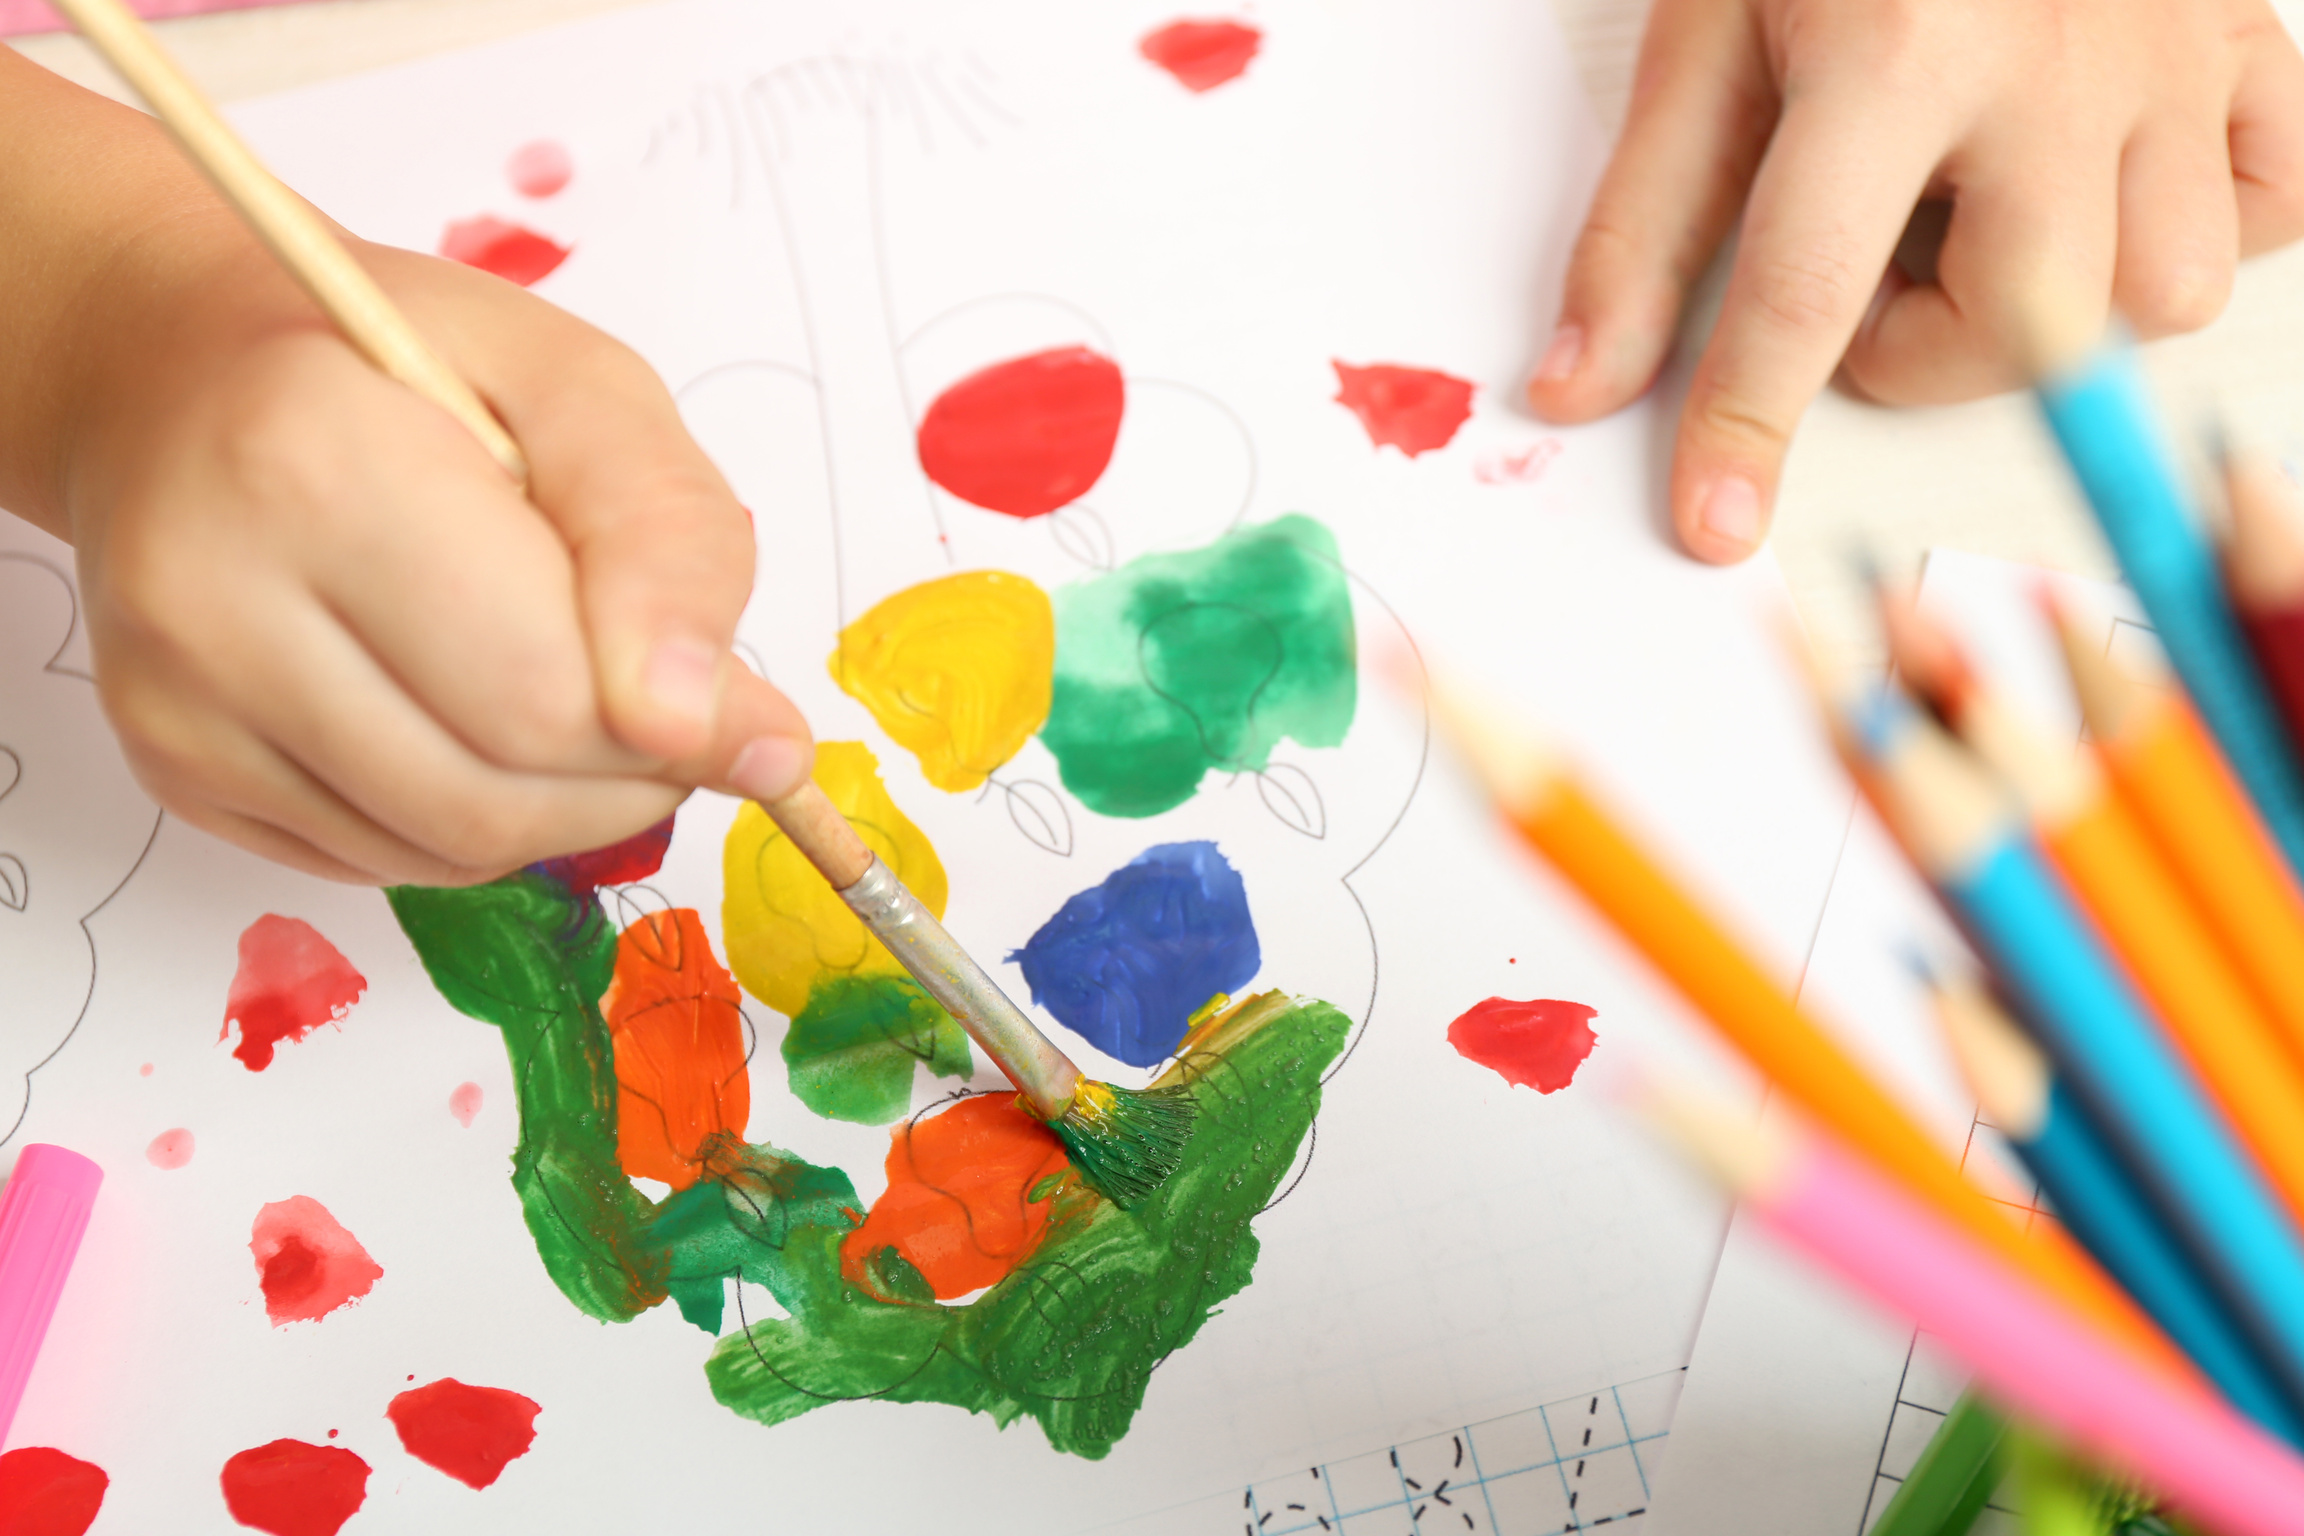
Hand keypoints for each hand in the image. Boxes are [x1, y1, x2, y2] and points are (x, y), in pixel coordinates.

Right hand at [57, 212, 813, 886]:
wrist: (178, 372)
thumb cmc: (399, 364)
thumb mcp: (581, 387)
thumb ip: (672, 543)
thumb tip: (747, 740)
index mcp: (311, 461)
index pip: (543, 695)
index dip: (681, 731)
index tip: (751, 718)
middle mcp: (208, 596)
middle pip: (494, 798)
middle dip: (628, 779)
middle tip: (673, 711)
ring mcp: (172, 700)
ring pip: (444, 853)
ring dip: (561, 810)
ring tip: (578, 699)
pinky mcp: (170, 769)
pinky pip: (381, 862)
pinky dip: (472, 820)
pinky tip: (472, 717)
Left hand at [1525, 0, 2303, 562]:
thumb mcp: (1707, 34)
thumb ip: (1643, 224)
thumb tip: (1578, 387)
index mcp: (1894, 48)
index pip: (1805, 292)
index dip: (1748, 426)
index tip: (1713, 526)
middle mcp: (2054, 60)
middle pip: (2031, 321)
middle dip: (1927, 352)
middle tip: (1871, 280)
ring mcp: (2172, 52)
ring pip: (2167, 288)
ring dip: (2062, 305)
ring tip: (1984, 224)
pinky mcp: (2247, 40)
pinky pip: (2275, 205)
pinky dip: (2196, 233)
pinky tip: (2102, 192)